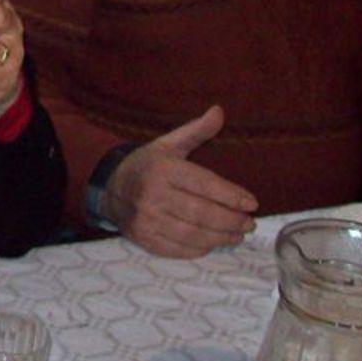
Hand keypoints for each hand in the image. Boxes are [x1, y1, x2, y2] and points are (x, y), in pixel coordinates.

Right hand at [102, 105, 257, 257]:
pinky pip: (179, 249)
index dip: (231, 195)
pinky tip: (212, 242)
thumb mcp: (169, 143)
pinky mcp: (144, 238)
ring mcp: (146, 219)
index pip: (204, 184)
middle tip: (248, 223)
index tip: (251, 202)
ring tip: (236, 234)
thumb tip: (219, 111)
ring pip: (193, 234)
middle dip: (231, 220)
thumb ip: (197, 130)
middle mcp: (152, 194)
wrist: (109, 186)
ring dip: (221, 237)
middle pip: (202, 213)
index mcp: (162, 168)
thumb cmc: (147, 165)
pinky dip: (200, 248)